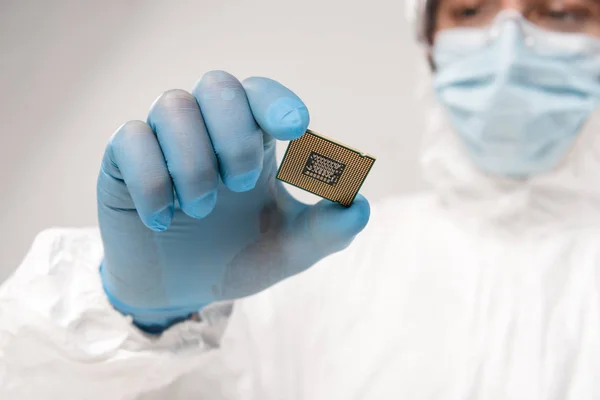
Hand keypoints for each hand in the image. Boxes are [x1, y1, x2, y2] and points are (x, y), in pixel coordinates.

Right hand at [98, 71, 369, 331]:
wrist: (180, 291)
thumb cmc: (236, 258)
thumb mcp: (290, 249)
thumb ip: (327, 230)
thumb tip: (360, 204)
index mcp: (249, 140)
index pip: (260, 93)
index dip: (276, 101)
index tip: (297, 128)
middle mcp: (206, 129)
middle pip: (217, 85)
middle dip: (235, 134)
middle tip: (243, 184)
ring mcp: (163, 141)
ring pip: (173, 105)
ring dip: (194, 161)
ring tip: (201, 209)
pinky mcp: (123, 161)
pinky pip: (131, 139)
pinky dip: (152, 180)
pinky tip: (162, 220)